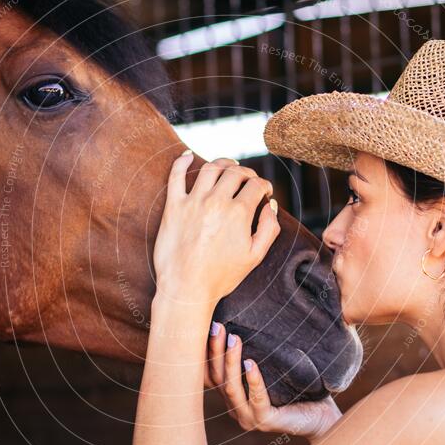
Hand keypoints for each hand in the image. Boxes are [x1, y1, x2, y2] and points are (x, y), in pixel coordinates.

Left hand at [153, 150, 280, 303]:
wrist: (186, 288)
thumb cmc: (221, 276)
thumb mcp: (255, 256)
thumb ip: (269, 228)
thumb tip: (270, 205)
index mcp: (239, 213)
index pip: (256, 185)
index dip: (264, 186)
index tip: (264, 192)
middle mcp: (216, 202)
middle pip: (235, 173)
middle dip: (247, 173)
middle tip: (248, 180)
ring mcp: (193, 202)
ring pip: (210, 168)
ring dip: (223, 163)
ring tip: (228, 167)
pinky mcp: (173, 206)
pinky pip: (176, 176)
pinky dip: (181, 161)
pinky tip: (187, 155)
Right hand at [204, 321, 342, 440]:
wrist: (322, 417)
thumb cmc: (297, 389)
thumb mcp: (271, 369)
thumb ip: (256, 354)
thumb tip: (248, 317)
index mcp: (233, 396)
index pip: (208, 375)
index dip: (204, 353)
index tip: (206, 326)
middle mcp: (235, 408)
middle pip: (216, 378)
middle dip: (214, 350)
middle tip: (218, 326)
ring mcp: (248, 418)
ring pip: (231, 388)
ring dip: (230, 361)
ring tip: (234, 338)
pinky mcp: (266, 421)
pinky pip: (256, 400)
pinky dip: (253, 380)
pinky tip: (251, 363)